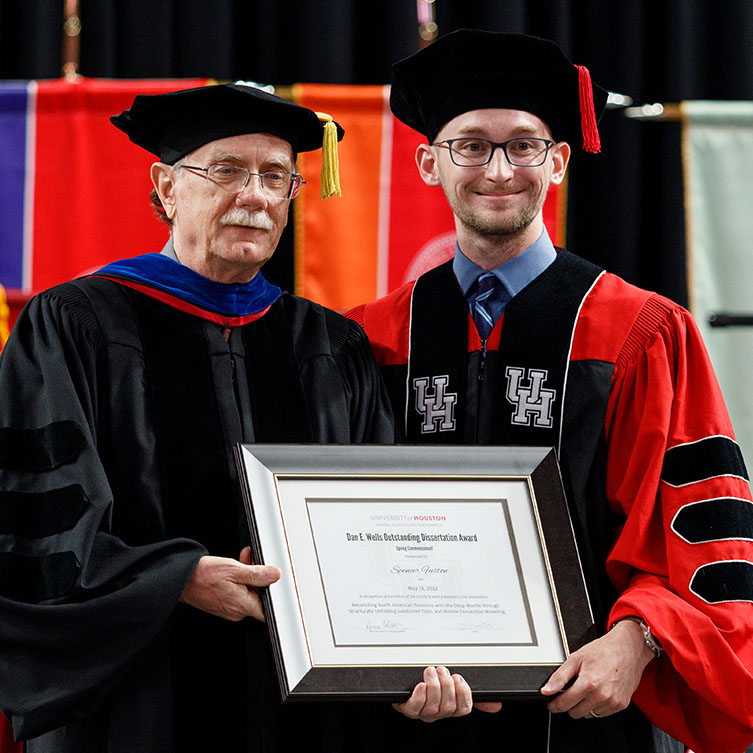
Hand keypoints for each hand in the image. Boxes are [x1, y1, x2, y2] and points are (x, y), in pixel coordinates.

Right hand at [179, 546, 280, 621]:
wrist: (182, 579)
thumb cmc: (203, 575)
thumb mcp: (234, 569)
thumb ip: (257, 574)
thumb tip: (274, 575)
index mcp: (242, 605)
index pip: (267, 610)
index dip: (273, 596)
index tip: (273, 581)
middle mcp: (236, 612)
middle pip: (258, 597)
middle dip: (259, 578)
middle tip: (253, 561)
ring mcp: (229, 609)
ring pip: (248, 592)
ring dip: (249, 575)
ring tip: (243, 559)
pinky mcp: (223, 605)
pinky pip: (238, 593)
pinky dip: (240, 580)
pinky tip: (236, 567)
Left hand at [392, 666, 501, 721]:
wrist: (408, 691)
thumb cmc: (432, 688)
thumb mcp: (454, 689)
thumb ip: (472, 694)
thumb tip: (496, 703)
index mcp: (451, 708)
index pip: (464, 708)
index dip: (463, 693)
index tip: (458, 678)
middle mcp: (439, 713)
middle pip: (448, 707)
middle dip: (447, 686)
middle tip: (443, 670)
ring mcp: (424, 713)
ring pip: (433, 706)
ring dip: (434, 686)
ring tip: (431, 672)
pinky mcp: (409, 709)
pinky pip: (415, 707)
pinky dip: (419, 695)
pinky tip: (421, 685)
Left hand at [540, 620, 654, 718]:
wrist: (628, 649)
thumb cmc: (603, 650)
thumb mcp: (576, 658)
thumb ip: (560, 677)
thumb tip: (546, 690)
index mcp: (589, 683)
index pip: (565, 704)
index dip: (554, 705)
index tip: (551, 704)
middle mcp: (602, 696)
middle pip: (576, 713)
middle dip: (569, 705)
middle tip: (570, 692)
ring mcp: (613, 702)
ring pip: (589, 714)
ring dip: (584, 706)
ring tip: (587, 688)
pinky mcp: (621, 705)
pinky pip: (602, 713)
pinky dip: (597, 706)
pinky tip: (598, 691)